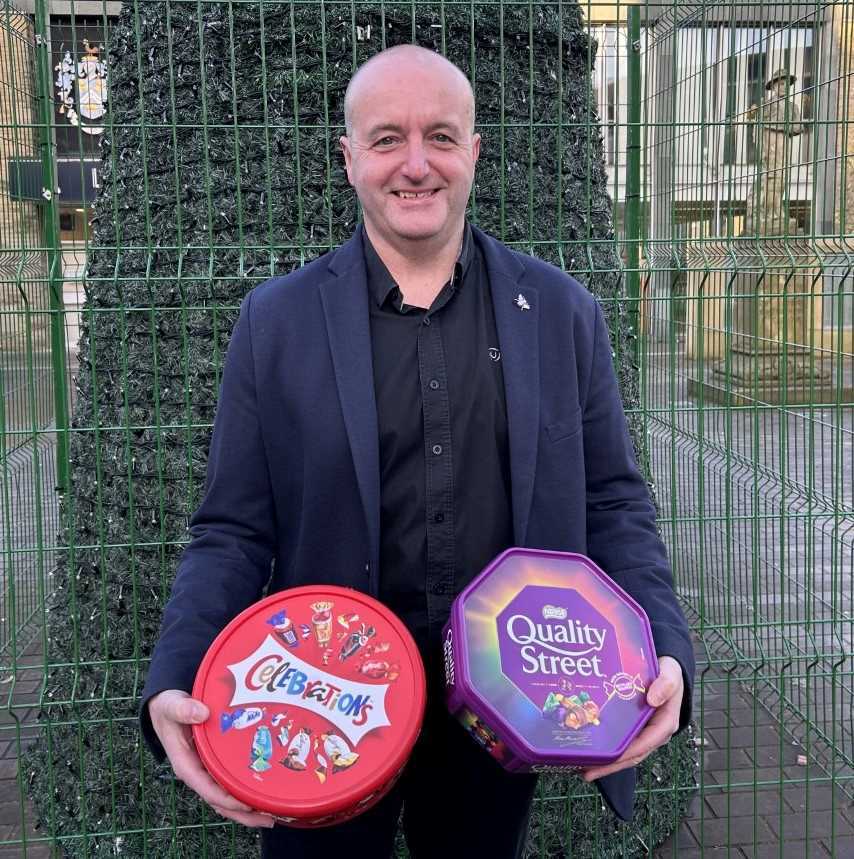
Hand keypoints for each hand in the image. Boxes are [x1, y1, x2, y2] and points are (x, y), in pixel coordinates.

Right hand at [148, 689, 274, 827]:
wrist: (166, 706)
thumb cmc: (168, 708)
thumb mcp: (171, 706)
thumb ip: (183, 709)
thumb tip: (202, 713)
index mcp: (186, 764)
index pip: (207, 789)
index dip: (227, 799)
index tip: (247, 804)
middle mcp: (198, 772)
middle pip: (220, 801)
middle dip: (243, 813)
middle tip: (270, 817)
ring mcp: (207, 770)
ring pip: (227, 795)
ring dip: (248, 807)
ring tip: (273, 812)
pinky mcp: (215, 764)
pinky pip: (230, 782)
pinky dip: (245, 790)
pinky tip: (265, 791)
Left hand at [582, 655, 683, 781]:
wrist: (667, 669)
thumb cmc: (669, 673)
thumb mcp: (671, 675)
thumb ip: (666, 685)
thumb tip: (653, 699)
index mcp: (664, 724)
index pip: (644, 744)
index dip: (626, 754)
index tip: (608, 760)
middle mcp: (654, 733)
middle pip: (632, 755)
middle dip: (610, 766)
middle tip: (587, 772)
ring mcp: (644, 732)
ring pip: (625, 752)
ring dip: (606, 761)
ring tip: (582, 766)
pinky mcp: (635, 728)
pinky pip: (622, 741)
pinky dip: (608, 748)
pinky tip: (590, 749)